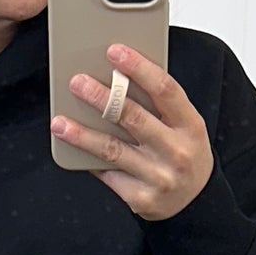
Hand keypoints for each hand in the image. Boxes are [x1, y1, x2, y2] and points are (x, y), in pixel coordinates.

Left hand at [51, 42, 213, 219]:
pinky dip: (88, 159)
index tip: (115, 51)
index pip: (165, 90)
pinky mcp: (140, 197)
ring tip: (60, 122)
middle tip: (77, 82)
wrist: (194, 203)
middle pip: (133, 117)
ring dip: (82, 134)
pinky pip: (107, 174)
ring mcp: (158, 177)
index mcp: (190, 125)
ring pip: (112, 149)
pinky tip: (72, 147)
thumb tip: (116, 77)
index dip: (139, 68)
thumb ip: (158, 105)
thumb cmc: (183, 154)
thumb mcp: (184, 127)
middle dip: (102, 97)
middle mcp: (176, 151)